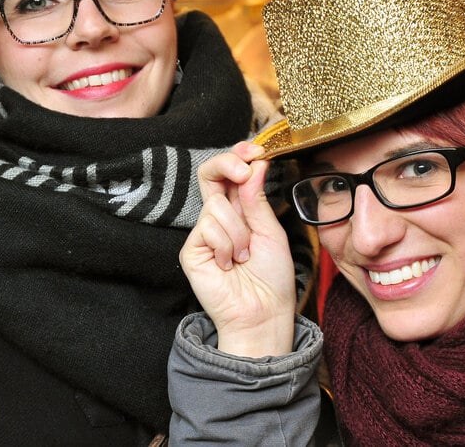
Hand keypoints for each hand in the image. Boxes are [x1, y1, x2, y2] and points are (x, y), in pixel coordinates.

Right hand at [181, 141, 296, 356]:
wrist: (263, 313)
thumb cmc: (272, 278)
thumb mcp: (271, 231)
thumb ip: (258, 199)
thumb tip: (255, 164)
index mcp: (240, 209)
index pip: (231, 173)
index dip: (238, 156)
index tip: (255, 149)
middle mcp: (219, 217)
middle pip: (211, 173)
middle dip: (228, 164)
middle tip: (244, 169)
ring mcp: (203, 233)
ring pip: (217, 206)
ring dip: (239, 231)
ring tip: (244, 256)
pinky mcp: (191, 250)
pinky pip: (208, 229)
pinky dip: (226, 246)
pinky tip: (229, 265)